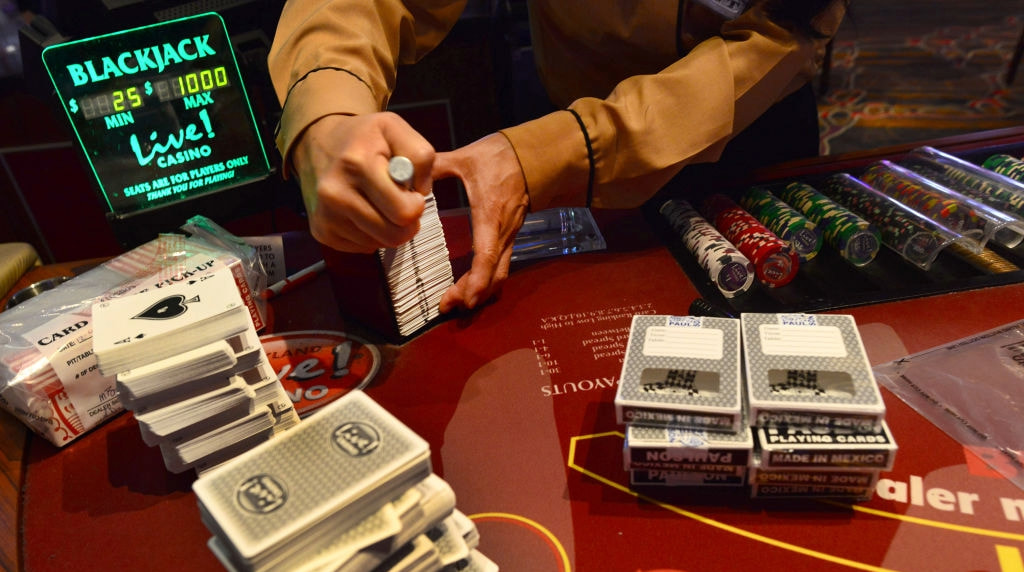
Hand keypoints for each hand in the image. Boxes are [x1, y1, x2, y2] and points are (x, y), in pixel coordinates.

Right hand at [291, 112, 435, 251]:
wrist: (317, 143)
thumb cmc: (363, 138)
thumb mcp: (395, 128)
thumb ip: (421, 154)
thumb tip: (428, 186)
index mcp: (357, 164)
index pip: (404, 212)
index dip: (416, 203)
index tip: (409, 189)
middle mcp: (335, 193)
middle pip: (394, 236)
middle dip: (406, 221)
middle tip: (400, 201)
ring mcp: (325, 215)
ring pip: (380, 244)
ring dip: (388, 228)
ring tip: (378, 202)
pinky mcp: (321, 231)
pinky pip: (364, 247)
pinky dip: (371, 233)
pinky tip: (363, 211)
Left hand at [433, 133, 529, 312]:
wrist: (533, 156)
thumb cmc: (500, 157)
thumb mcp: (464, 157)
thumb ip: (434, 167)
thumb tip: (405, 173)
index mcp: (490, 214)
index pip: (486, 255)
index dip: (476, 280)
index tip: (462, 300)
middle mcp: (503, 231)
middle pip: (493, 273)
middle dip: (473, 294)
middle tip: (449, 308)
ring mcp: (508, 236)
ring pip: (499, 272)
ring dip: (480, 291)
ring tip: (457, 304)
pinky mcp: (508, 236)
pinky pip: (500, 265)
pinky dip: (487, 280)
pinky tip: (471, 288)